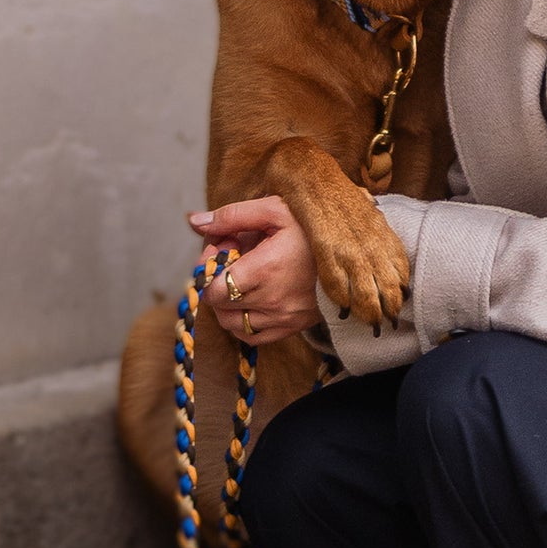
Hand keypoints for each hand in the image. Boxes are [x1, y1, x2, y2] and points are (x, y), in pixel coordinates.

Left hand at [187, 196, 321, 344]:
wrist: (351, 255)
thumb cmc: (310, 229)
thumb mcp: (274, 211)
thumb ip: (231, 216)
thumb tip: (195, 222)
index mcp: (265, 269)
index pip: (214, 290)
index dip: (209, 271)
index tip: (221, 252)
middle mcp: (272, 300)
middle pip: (221, 307)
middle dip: (217, 284)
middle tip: (231, 263)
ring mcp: (283, 317)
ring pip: (233, 325)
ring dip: (228, 306)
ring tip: (240, 283)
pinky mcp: (292, 327)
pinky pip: (252, 337)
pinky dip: (243, 323)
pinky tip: (250, 302)